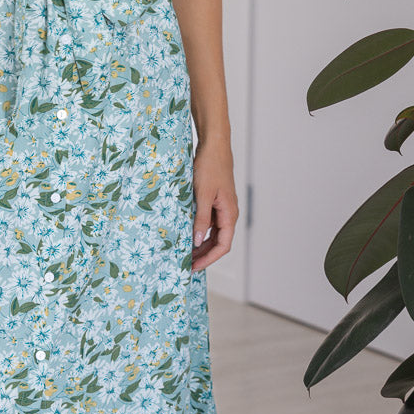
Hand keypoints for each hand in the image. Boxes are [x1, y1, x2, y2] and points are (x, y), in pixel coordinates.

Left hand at [191, 137, 237, 272]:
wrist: (214, 145)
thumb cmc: (210, 167)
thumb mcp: (202, 195)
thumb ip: (201, 219)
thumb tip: (198, 241)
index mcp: (229, 214)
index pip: (223, 246)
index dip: (208, 259)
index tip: (193, 267)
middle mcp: (228, 213)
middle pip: (218, 243)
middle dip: (203, 255)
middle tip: (185, 264)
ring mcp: (221, 208)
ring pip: (213, 233)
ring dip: (200, 244)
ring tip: (183, 252)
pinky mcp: (214, 201)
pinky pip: (208, 222)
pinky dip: (198, 230)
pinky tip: (185, 233)